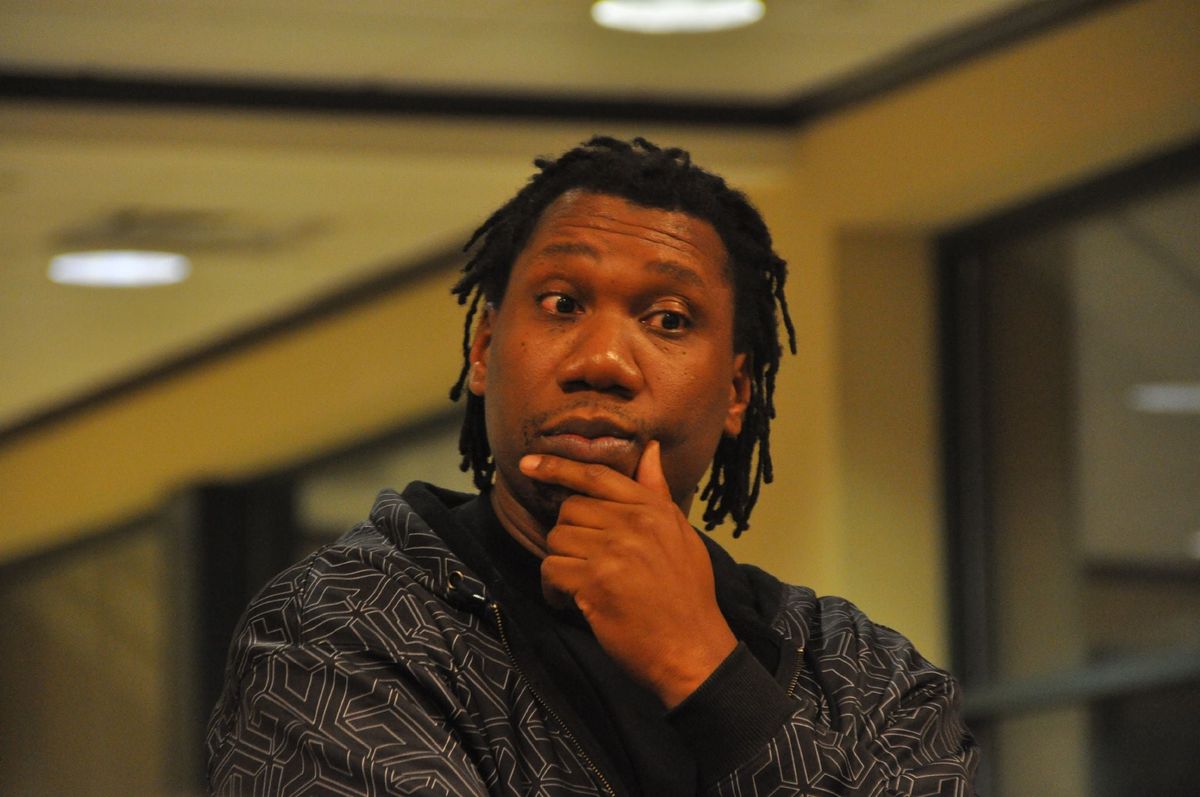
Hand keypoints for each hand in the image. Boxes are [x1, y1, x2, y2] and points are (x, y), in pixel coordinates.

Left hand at [520, 441, 736, 708]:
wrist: (693, 649)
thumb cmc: (687, 595)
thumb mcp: (681, 534)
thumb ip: (658, 492)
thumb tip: (651, 449)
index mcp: (654, 509)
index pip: (596, 476)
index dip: (557, 466)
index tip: (529, 463)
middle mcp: (633, 523)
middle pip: (569, 509)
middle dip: (568, 536)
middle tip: (583, 562)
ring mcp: (613, 552)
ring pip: (557, 540)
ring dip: (560, 564)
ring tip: (580, 585)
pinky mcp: (595, 582)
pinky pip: (551, 569)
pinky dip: (552, 589)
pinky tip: (570, 602)